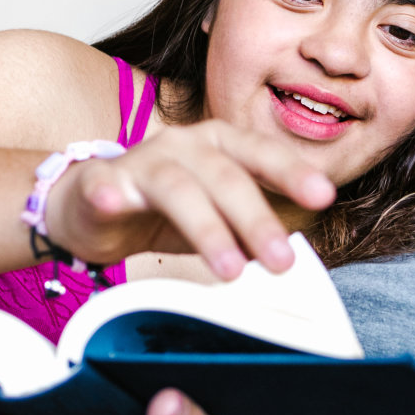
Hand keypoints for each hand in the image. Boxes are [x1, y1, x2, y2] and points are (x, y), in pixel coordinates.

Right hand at [47, 120, 334, 277]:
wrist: (90, 207)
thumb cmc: (164, 208)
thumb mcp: (219, 216)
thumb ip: (254, 223)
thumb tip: (292, 242)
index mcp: (219, 145)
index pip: (262, 154)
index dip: (292, 173)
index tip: (324, 196)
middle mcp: (183, 145)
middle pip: (226, 176)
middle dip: (256, 219)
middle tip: (281, 262)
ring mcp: (141, 161)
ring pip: (177, 187)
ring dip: (206, 227)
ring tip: (228, 269)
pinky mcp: (100, 183)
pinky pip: (104, 186)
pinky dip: (109, 193)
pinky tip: (115, 203)